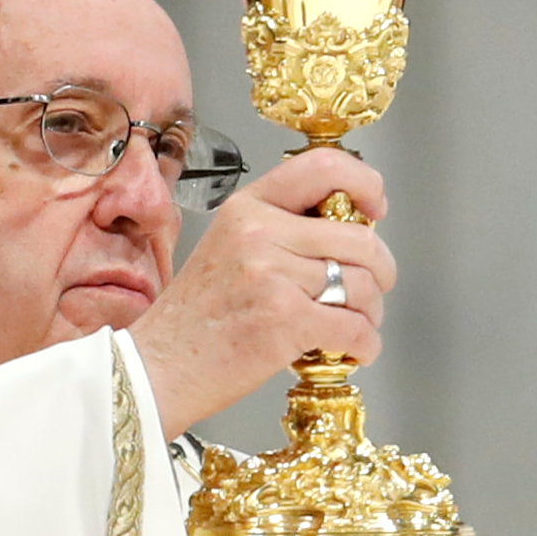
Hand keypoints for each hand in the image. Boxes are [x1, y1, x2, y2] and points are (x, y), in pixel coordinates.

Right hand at [129, 148, 396, 437]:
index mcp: (246, 208)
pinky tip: (348, 351)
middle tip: (368, 292)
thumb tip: (349, 232)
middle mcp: (259, 232)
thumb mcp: (227, 249)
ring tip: (351, 327)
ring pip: (363, 286)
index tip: (373, 208)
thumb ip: (279, 231)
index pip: (323, 168)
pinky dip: (363, 346)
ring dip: (370, 314)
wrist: (156, 368)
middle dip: (379, 272)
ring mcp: (272, 275)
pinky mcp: (285, 319)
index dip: (365, 184)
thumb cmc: (193, 318)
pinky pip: (356, 328)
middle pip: (360, 239)